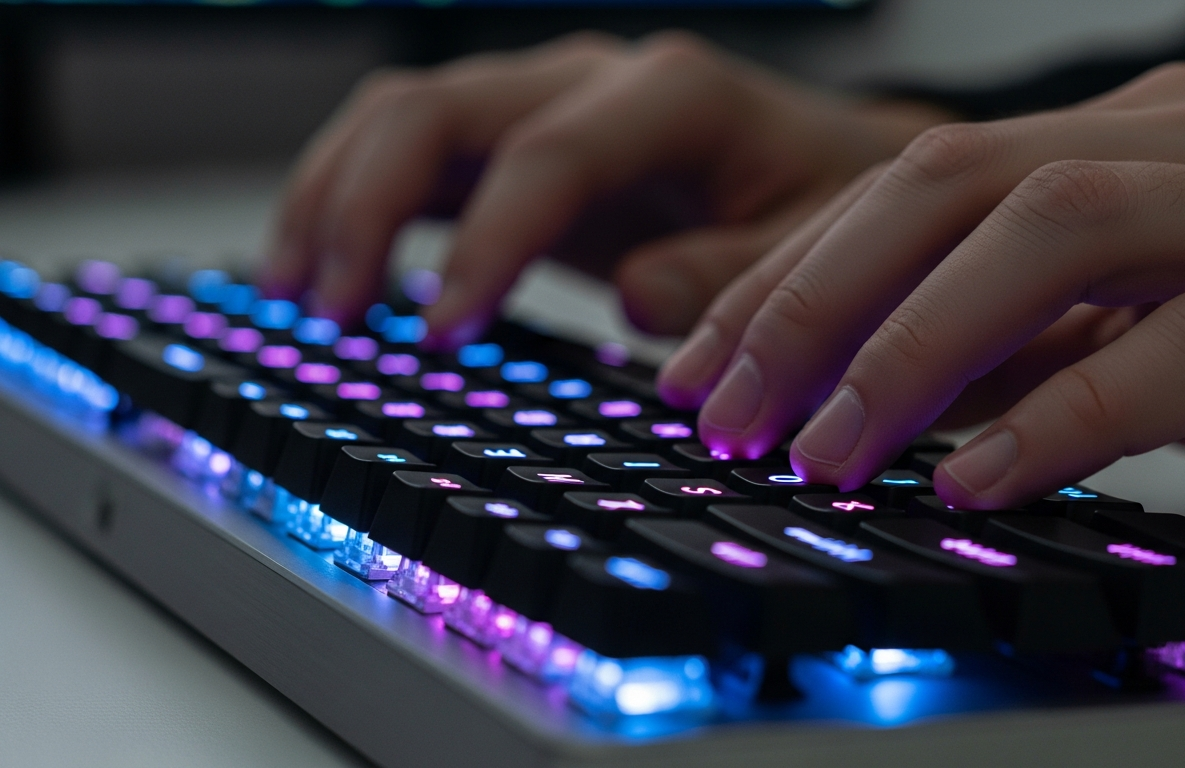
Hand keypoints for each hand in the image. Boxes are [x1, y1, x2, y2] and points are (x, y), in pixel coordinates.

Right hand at [261, 31, 949, 340]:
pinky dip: (357, 206)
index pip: (547, 156)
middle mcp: (592, 82)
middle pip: (438, 108)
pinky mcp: (517, 146)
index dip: (486, 244)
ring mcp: (545, 105)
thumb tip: (637, 299)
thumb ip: (738, 276)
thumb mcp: (819, 250)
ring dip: (334, 198)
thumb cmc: (833, 206)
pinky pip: (413, 156)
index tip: (442, 332)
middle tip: (336, 311)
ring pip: (402, 116)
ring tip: (298, 294)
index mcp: (674, 96)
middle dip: (367, 206)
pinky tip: (327, 273)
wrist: (830, 171)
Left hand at [657, 62, 1184, 507]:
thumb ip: (1016, 342)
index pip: (916, 178)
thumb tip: (861, 398)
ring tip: (829, 451)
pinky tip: (979, 478)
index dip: (792, 270)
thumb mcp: (1139, 324)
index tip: (700, 364)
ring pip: (1062, 230)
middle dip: (820, 298)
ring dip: (917, 347)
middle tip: (730, 411)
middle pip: (961, 179)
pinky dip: (1068, 410)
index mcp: (1131, 130)